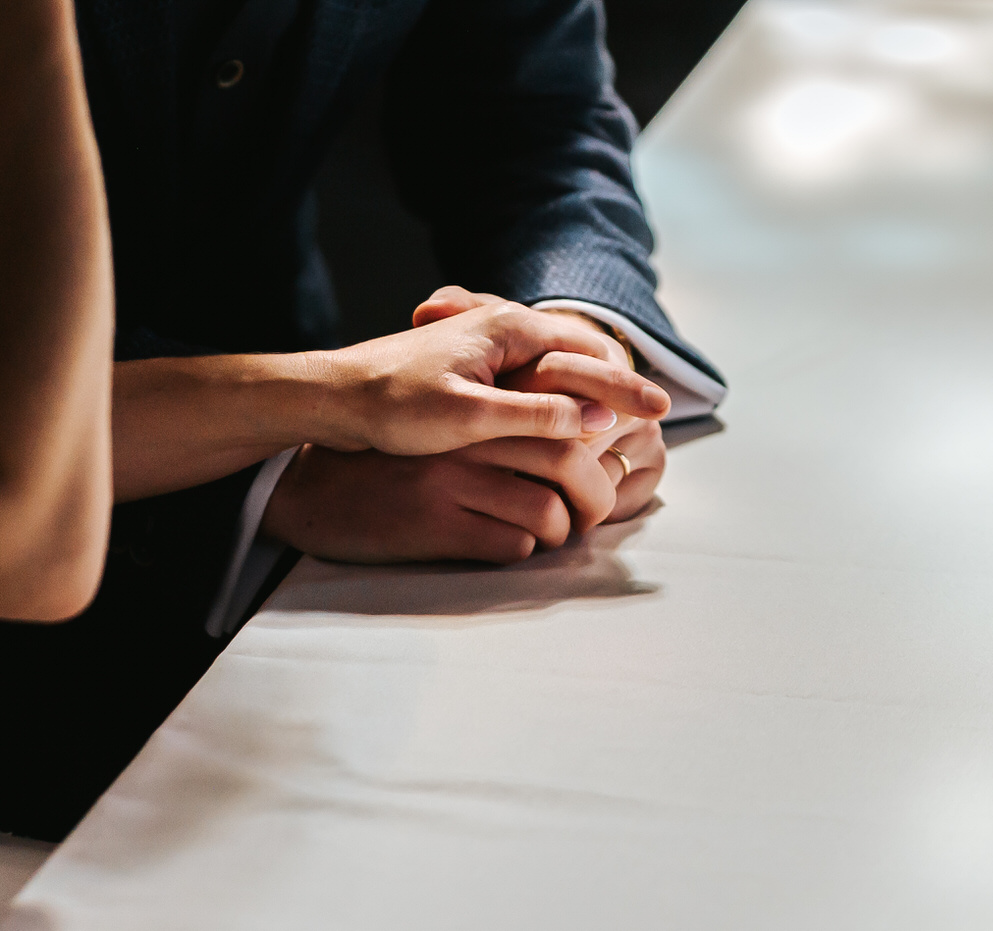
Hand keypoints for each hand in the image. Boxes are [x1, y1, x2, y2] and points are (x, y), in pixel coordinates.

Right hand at [263, 436, 618, 563]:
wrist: (311, 486)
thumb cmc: (393, 456)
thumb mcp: (447, 423)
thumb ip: (504, 420)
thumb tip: (587, 435)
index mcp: (478, 405)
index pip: (566, 415)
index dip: (601, 445)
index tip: (612, 468)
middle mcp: (470, 438)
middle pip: (570, 463)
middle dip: (598, 498)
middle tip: (593, 516)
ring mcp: (452, 482)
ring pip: (547, 513)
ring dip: (559, 532)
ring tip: (549, 534)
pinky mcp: (434, 525)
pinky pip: (511, 546)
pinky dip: (521, 550)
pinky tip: (504, 544)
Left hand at [417, 287, 668, 522]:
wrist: (332, 394)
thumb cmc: (393, 404)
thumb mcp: (470, 415)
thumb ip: (538, 415)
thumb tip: (597, 417)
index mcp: (511, 329)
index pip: (590, 352)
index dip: (628, 385)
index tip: (662, 410)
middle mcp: (505, 327)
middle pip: (582, 351)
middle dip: (621, 382)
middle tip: (659, 413)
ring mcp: (490, 344)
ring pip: (560, 362)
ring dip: (594, 388)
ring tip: (628, 419)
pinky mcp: (476, 366)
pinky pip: (536, 375)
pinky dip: (563, 393)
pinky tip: (571, 422)